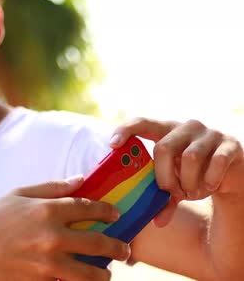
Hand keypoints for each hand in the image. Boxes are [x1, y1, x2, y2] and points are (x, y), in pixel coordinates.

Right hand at [0, 177, 129, 280]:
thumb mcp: (17, 195)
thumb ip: (51, 187)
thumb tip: (79, 180)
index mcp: (47, 210)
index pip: (89, 208)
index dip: (107, 211)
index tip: (115, 215)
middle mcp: (52, 237)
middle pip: (98, 243)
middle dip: (117, 247)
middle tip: (124, 250)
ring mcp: (47, 264)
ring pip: (90, 273)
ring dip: (103, 274)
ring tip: (106, 273)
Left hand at [110, 117, 243, 226]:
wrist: (231, 177)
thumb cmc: (193, 177)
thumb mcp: (176, 187)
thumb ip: (163, 200)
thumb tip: (156, 222)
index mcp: (167, 131)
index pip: (143, 122)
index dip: (126, 130)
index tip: (112, 144)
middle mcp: (186, 127)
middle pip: (163, 147)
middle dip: (164, 176)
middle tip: (170, 191)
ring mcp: (210, 134)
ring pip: (190, 157)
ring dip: (188, 181)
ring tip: (191, 192)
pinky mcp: (230, 144)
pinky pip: (216, 161)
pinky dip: (210, 180)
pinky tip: (209, 187)